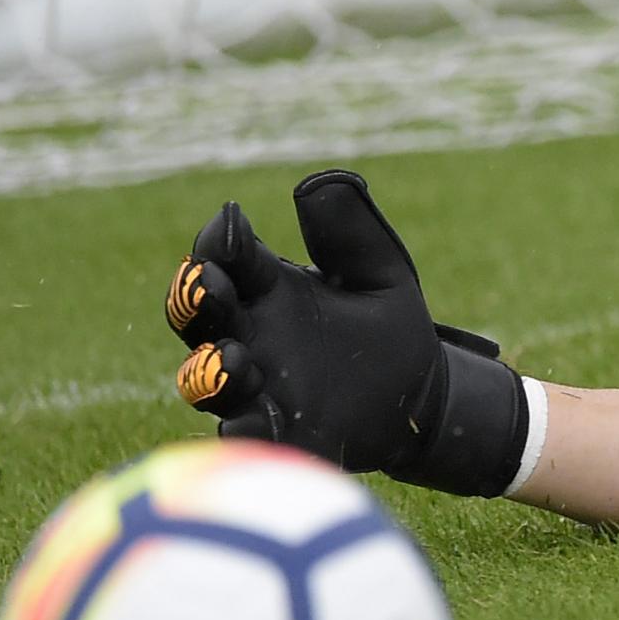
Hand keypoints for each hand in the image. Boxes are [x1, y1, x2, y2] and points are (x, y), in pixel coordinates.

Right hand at [165, 168, 529, 495]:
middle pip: (197, 316)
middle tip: (209, 285)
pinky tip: (256, 422)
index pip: (223, 256)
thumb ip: (351, 233)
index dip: (219, 241)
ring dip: (209, 370)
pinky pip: (245, 436)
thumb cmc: (389, 330)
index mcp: (266, 289)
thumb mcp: (381, 274)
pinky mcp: (276, 435)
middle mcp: (247, 337)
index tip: (232, 224)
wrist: (424, 401)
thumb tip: (317, 184)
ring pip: (206, 380)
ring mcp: (255, 390)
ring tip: (233, 359)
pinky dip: (244, 430)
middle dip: (194, 299)